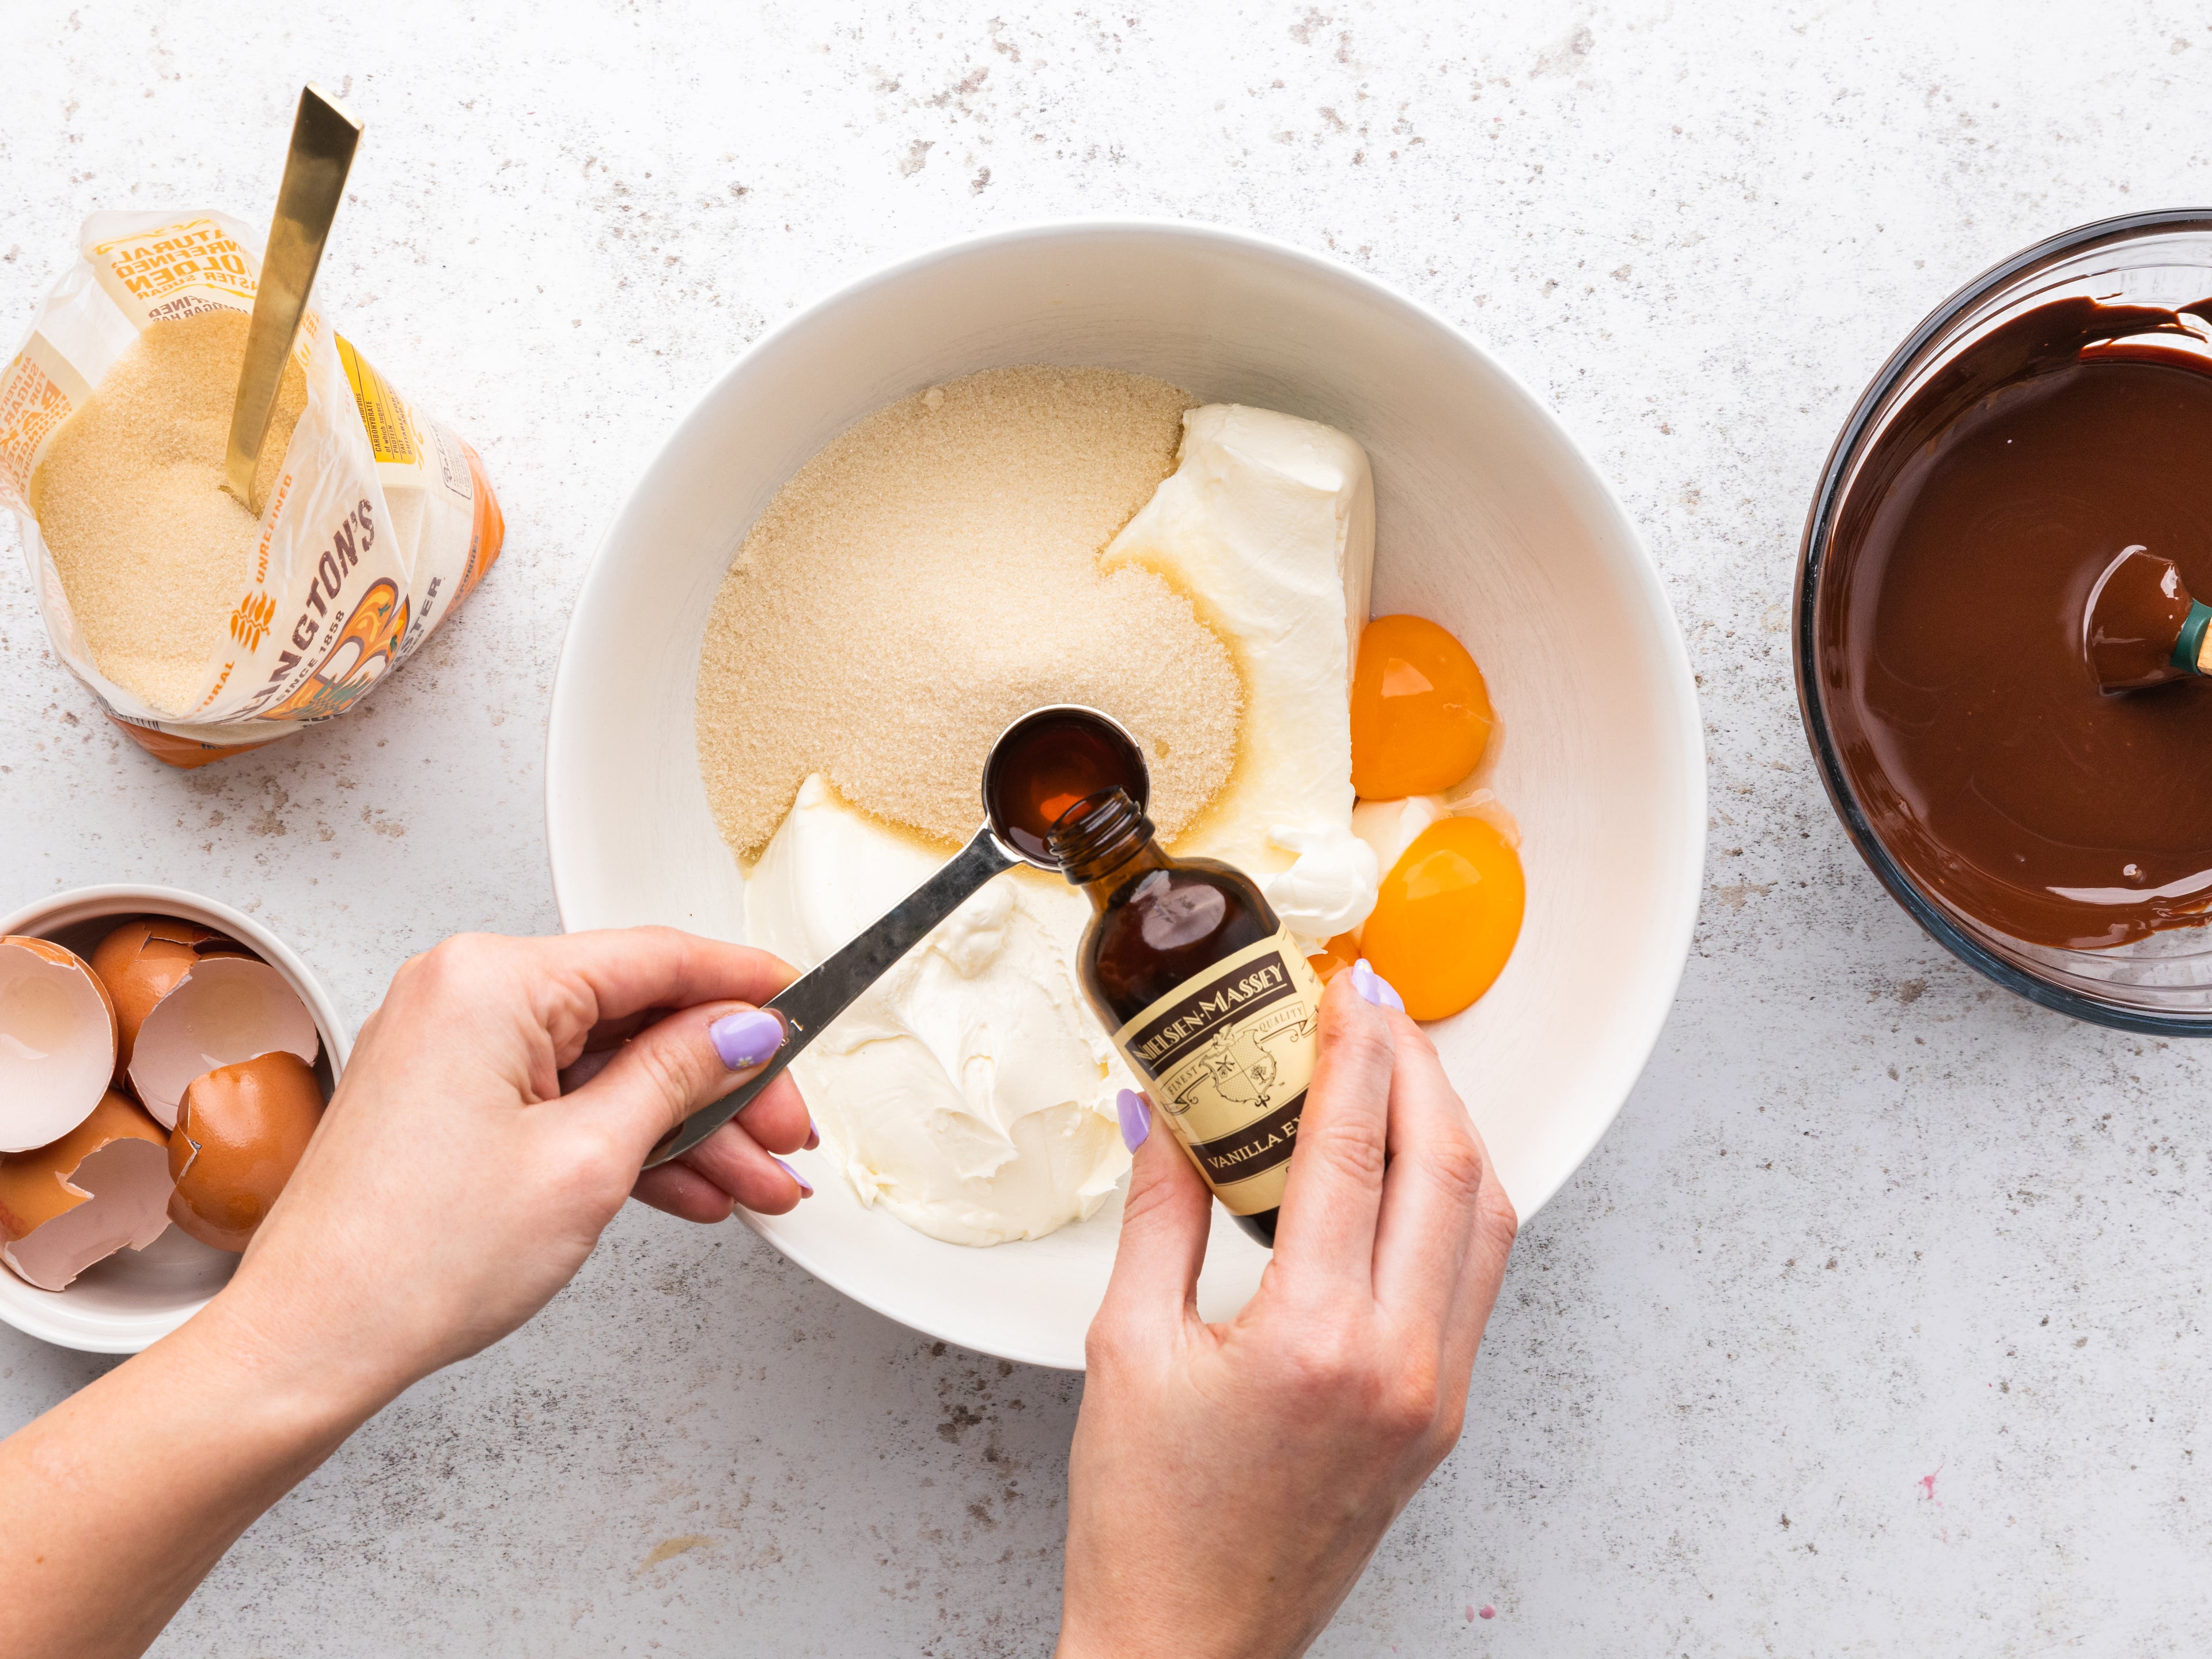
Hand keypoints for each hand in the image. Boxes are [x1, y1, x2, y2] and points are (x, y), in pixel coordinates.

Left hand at [0, 927, 809, 1658]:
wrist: (312, 1344)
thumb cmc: (415, 1259)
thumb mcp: (589, 1159)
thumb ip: (680, 1077)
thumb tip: (745, 1029)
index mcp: (491, 979)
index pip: (655, 957)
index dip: (744, 986)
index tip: (805, 1004)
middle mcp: (465, 994)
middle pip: (637, 1018)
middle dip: (725, 1084)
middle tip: (787, 1134)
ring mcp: (453, 1048)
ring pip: (609, 1070)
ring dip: (688, 1129)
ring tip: (758, 1184)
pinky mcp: (450, 1100)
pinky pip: (564, 1101)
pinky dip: (627, 1145)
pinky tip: (693, 1191)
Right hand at [1058, 969, 1516, 1658]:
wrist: (1189, 1644)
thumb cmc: (1149, 1521)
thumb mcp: (1128, 1346)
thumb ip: (1158, 1214)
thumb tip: (1162, 1116)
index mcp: (1317, 1341)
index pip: (1353, 1150)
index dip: (1354, 1050)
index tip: (1346, 987)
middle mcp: (1400, 1365)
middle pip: (1446, 1168)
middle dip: (1419, 1067)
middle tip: (1379, 1003)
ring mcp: (1434, 1394)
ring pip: (1484, 1220)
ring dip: (1451, 1128)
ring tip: (1403, 1067)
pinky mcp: (1441, 1416)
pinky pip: (1475, 1277)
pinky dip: (1455, 1200)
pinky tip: (1413, 1166)